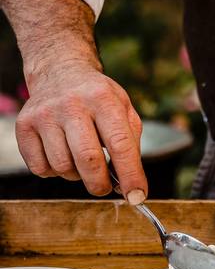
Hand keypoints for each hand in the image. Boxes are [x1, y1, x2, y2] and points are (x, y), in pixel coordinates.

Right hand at [1, 0, 146, 201]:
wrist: (60, 73)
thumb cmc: (98, 98)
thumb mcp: (124, 109)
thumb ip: (131, 144)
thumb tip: (132, 184)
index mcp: (103, 99)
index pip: (120, 144)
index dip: (130, 174)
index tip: (137, 196)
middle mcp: (72, 105)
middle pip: (87, 159)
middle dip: (100, 184)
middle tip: (105, 188)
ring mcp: (44, 115)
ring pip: (63, 167)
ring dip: (77, 175)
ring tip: (82, 161)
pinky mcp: (24, 125)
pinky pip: (40, 167)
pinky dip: (55, 172)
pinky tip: (62, 155)